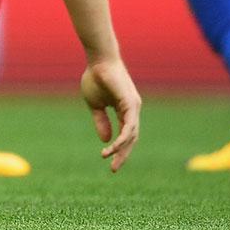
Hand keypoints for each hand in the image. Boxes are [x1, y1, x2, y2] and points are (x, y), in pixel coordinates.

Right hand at [80, 57, 140, 171]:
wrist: (98, 60)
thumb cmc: (95, 78)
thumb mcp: (95, 104)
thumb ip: (101, 121)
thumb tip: (106, 140)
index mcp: (125, 111)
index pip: (126, 135)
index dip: (119, 149)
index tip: (108, 160)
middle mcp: (133, 111)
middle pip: (131, 138)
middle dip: (123, 155)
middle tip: (113, 169)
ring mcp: (134, 108)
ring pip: (132, 135)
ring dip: (121, 149)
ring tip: (109, 158)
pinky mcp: (131, 105)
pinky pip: (130, 127)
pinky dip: (123, 138)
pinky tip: (114, 146)